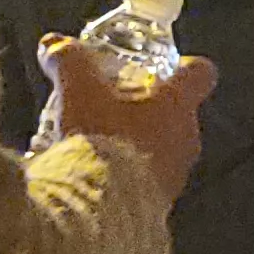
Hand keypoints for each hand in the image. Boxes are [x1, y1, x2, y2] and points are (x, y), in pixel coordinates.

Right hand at [44, 39, 217, 197]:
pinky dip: (128, 171)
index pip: (200, 73)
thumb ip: (69, 62)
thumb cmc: (102, 140)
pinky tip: (95, 173)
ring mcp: (176, 173)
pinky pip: (147, 178)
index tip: (163, 65)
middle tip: (110, 104)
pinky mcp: (159, 201)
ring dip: (135, 141)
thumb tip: (53, 44)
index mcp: (177, 105)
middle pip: (176, 112)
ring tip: (96, 141)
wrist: (102, 209)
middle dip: (145, 106)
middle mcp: (187, 138)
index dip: (184, 65)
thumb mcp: (79, 92)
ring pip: (162, 146)